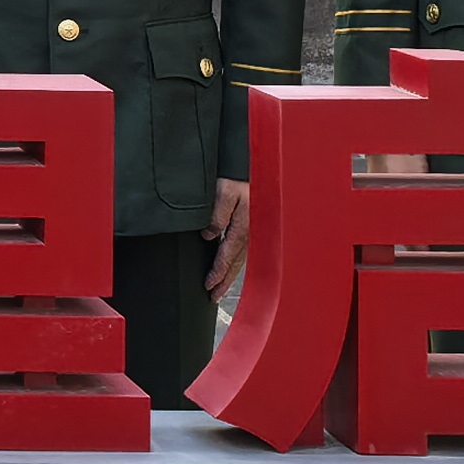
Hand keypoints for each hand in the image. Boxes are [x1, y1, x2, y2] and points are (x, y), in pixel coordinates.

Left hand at [204, 175, 250, 299]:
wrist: (255, 167)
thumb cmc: (237, 178)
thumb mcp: (224, 193)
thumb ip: (217, 215)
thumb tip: (209, 236)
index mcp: (243, 227)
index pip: (227, 256)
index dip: (217, 272)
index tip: (208, 285)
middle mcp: (250, 233)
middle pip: (236, 263)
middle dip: (224, 282)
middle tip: (214, 297)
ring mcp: (252, 231)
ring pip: (240, 259)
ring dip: (230, 275)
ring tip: (220, 290)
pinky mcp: (251, 226)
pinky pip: (242, 250)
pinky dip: (235, 263)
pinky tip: (230, 268)